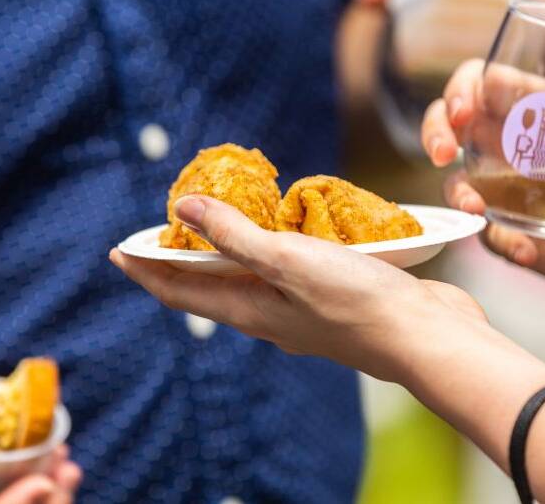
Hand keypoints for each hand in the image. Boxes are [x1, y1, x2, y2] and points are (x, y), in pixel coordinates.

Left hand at [110, 196, 485, 385]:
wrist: (425, 336)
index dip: (145, 270)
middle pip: (209, 285)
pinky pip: (286, 270)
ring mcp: (300, 308)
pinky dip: (269, 248)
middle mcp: (268, 313)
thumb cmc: (354, 300)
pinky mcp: (330, 297)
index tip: (119, 250)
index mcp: (248, 310)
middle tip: (166, 228)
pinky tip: (283, 231)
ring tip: (217, 222)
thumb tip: (183, 208)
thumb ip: (233, 235)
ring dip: (226, 251)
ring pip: (249, 277)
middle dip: (182, 258)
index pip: (178, 292)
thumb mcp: (285, 261)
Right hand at [421, 59, 544, 286]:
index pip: (474, 85)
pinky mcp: (511, 233)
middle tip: (443, 153)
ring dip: (459, 194)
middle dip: (435, 133)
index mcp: (525, 111)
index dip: (459, 92)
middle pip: (448, 127)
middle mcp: (504, 147)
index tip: (462, 111)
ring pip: (456, 185)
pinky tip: (525, 248)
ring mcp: (501, 191)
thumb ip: (544, 108)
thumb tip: (491, 83)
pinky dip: (506, 244)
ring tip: (475, 208)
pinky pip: (493, 239)